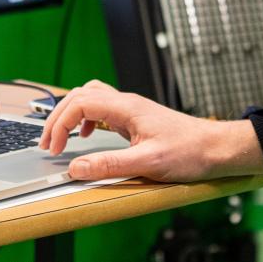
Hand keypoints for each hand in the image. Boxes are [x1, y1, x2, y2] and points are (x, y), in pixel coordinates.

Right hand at [37, 79, 262, 182]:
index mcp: (126, 108)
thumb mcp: (148, 163)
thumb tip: (78, 167)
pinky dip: (86, 118)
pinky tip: (88, 135)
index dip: (60, 123)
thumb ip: (110, 165)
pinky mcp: (135, 119)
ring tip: (61, 137)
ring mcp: (131, 109)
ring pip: (90, 98)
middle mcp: (127, 103)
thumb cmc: (189, 152)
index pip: (80, 103)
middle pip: (80, 95)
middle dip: (58, 116)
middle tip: (47, 142)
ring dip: (71, 114)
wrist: (215, 148)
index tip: (55, 147)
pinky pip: (102, 108)